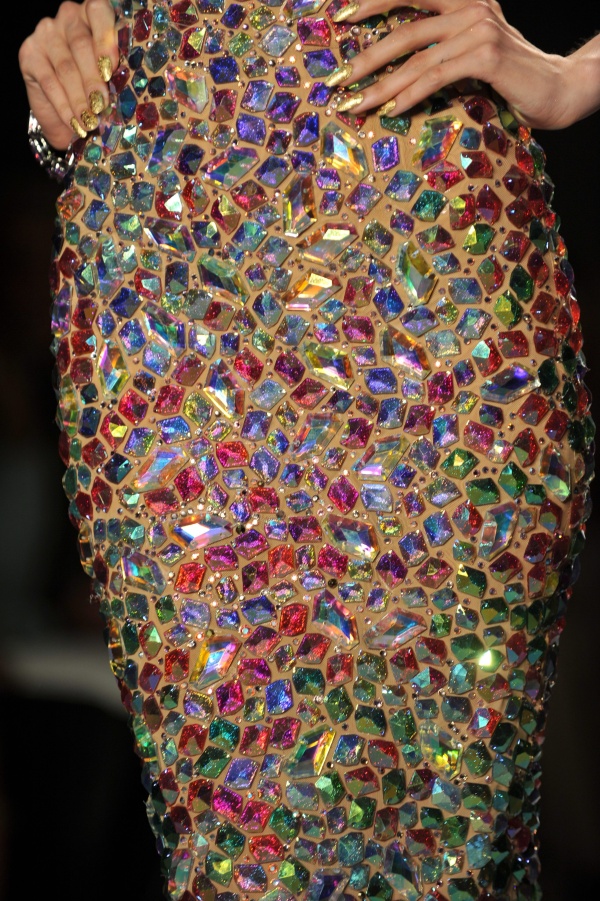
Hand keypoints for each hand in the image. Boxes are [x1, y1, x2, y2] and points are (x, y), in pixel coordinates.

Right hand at [18, 0, 118, 149]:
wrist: (67, 114)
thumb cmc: (97, 92)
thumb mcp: (112, 81)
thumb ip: (116, 75)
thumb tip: (125, 89)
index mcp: (93, 16)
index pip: (98, 12)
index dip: (105, 38)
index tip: (111, 68)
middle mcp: (68, 18)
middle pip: (81, 44)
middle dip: (94, 79)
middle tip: (102, 105)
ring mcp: (46, 34)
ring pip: (65, 66)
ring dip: (79, 98)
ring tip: (90, 121)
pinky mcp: (29, 54)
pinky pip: (48, 82)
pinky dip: (64, 106)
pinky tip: (75, 122)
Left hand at [330, 0, 599, 128]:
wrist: (559, 91)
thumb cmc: (512, 80)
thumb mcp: (473, 56)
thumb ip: (441, 52)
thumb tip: (393, 73)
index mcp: (465, 1)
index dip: (374, 1)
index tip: (340, 17)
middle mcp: (472, 7)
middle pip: (406, 29)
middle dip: (367, 56)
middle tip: (338, 79)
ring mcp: (480, 30)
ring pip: (417, 58)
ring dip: (382, 85)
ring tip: (356, 104)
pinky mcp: (487, 57)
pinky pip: (437, 76)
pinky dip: (411, 94)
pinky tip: (391, 110)